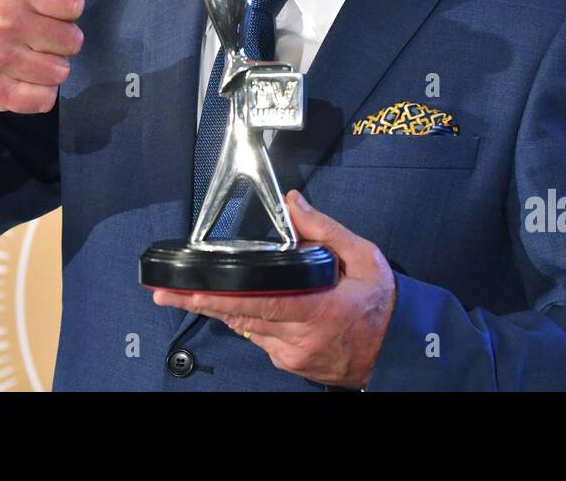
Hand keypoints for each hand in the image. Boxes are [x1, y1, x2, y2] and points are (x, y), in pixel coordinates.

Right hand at [0, 0, 84, 112]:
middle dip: (62, 38)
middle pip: (73, 42)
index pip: (74, 5)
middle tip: (40, 29)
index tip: (51, 3)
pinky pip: (45, 99)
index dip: (68, 7)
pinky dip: (40, 92)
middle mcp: (2, 21)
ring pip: (61, 72)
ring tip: (32, 51)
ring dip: (52, 65)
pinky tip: (24, 74)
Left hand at [152, 190, 396, 388]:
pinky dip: (248, 319)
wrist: (399, 352)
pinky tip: (240, 305)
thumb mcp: (364, 259)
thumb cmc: (383, 306)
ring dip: (222, 310)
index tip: (191, 292)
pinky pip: (260, 338)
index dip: (222, 299)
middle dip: (203, 304)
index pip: (260, 304)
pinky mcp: (291, 363)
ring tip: (189, 296)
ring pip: (247, 328)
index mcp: (317, 312)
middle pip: (241, 318)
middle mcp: (299, 339)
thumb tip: (294, 203)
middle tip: (166, 296)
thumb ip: (326, 230)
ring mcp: (293, 355)